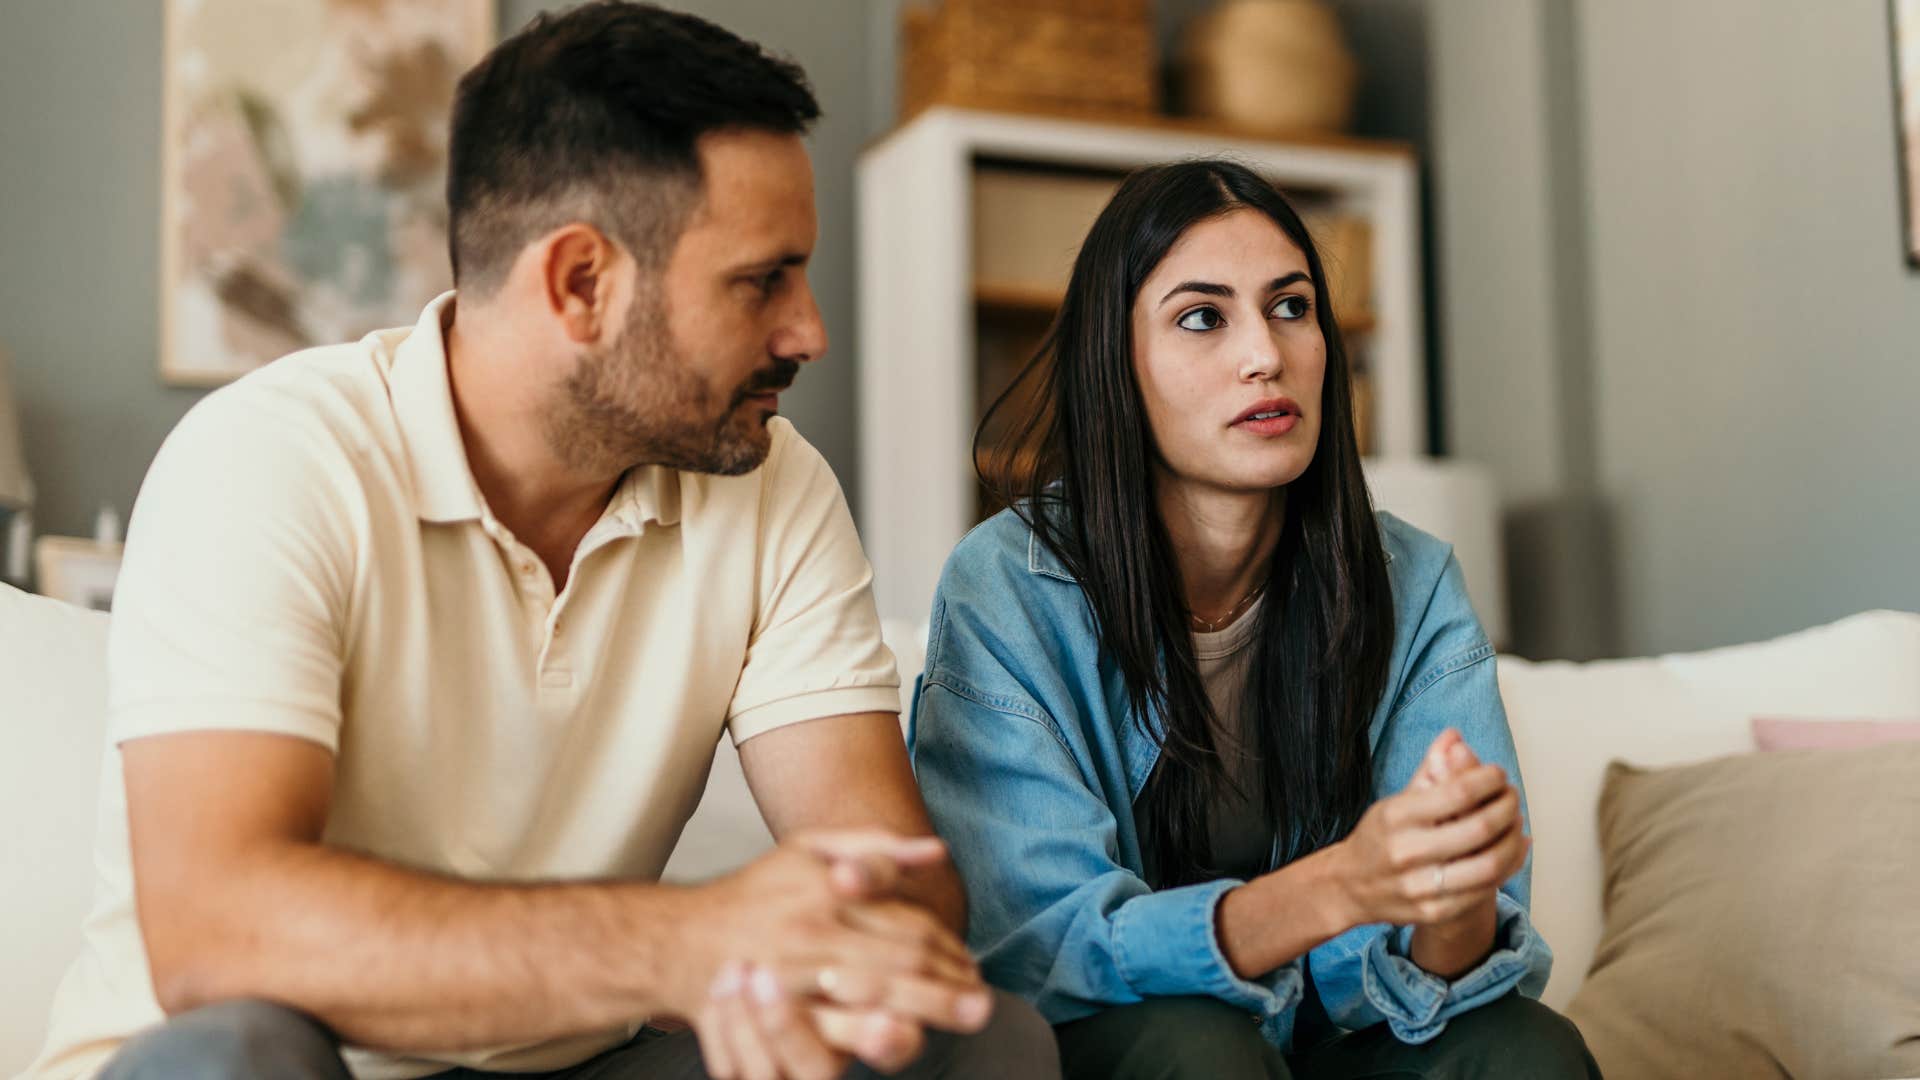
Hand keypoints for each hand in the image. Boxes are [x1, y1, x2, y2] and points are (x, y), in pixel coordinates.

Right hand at [680, 830, 989, 1077]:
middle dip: (946, 983)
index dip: (946, 946)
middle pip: (898, 959)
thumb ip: (873, 846)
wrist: (681, 940)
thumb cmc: (755, 893)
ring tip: (959, 1018)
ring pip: (873, 994)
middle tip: (982, 1003)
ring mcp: (794, 974)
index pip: (904, 921)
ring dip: (923, 1008)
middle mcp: (813, 930)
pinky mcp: (776, 1012)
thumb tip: (937, 851)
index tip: (971, 966)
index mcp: (827, 890)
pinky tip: (899, 1036)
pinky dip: (870, 1035)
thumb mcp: (808, 849)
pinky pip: (830, 1029)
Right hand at [1328, 734, 1529, 927]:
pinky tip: (1514, 848)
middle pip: (1478, 829)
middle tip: (1512, 797)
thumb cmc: (1380, 837)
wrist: (1350, 887)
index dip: (1488, 780)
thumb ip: (1430, 769)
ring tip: (1516, 823)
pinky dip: (1509, 866)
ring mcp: (1420, 886)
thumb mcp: (1396, 800)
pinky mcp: (1433, 912)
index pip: (1457, 792)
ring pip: (1488, 864)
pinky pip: (1485, 890)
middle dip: (1507, 808)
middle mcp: (1406, 851)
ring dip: (1513, 840)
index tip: (1498, 774)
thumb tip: (1455, 736)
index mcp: (1396, 816)